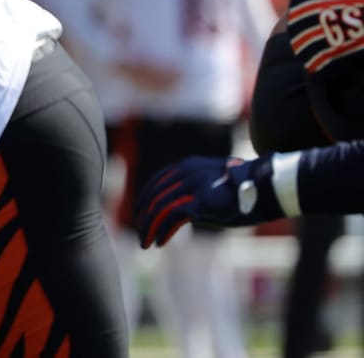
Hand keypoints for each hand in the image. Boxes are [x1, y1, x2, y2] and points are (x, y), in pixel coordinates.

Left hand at [135, 155, 281, 247]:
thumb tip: (188, 209)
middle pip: (154, 193)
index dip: (147, 197)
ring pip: (158, 207)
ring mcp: (192, 185)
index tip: (142, 212)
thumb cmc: (248, 191)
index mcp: (189, 166)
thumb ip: (200, 192)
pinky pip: (170, 216)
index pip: (158, 180)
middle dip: (144, 213)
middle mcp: (186, 172)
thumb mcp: (218, 186)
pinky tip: (159, 242)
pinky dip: (162, 230)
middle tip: (140, 230)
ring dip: (148, 226)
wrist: (268, 187)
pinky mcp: (199, 202)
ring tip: (145, 243)